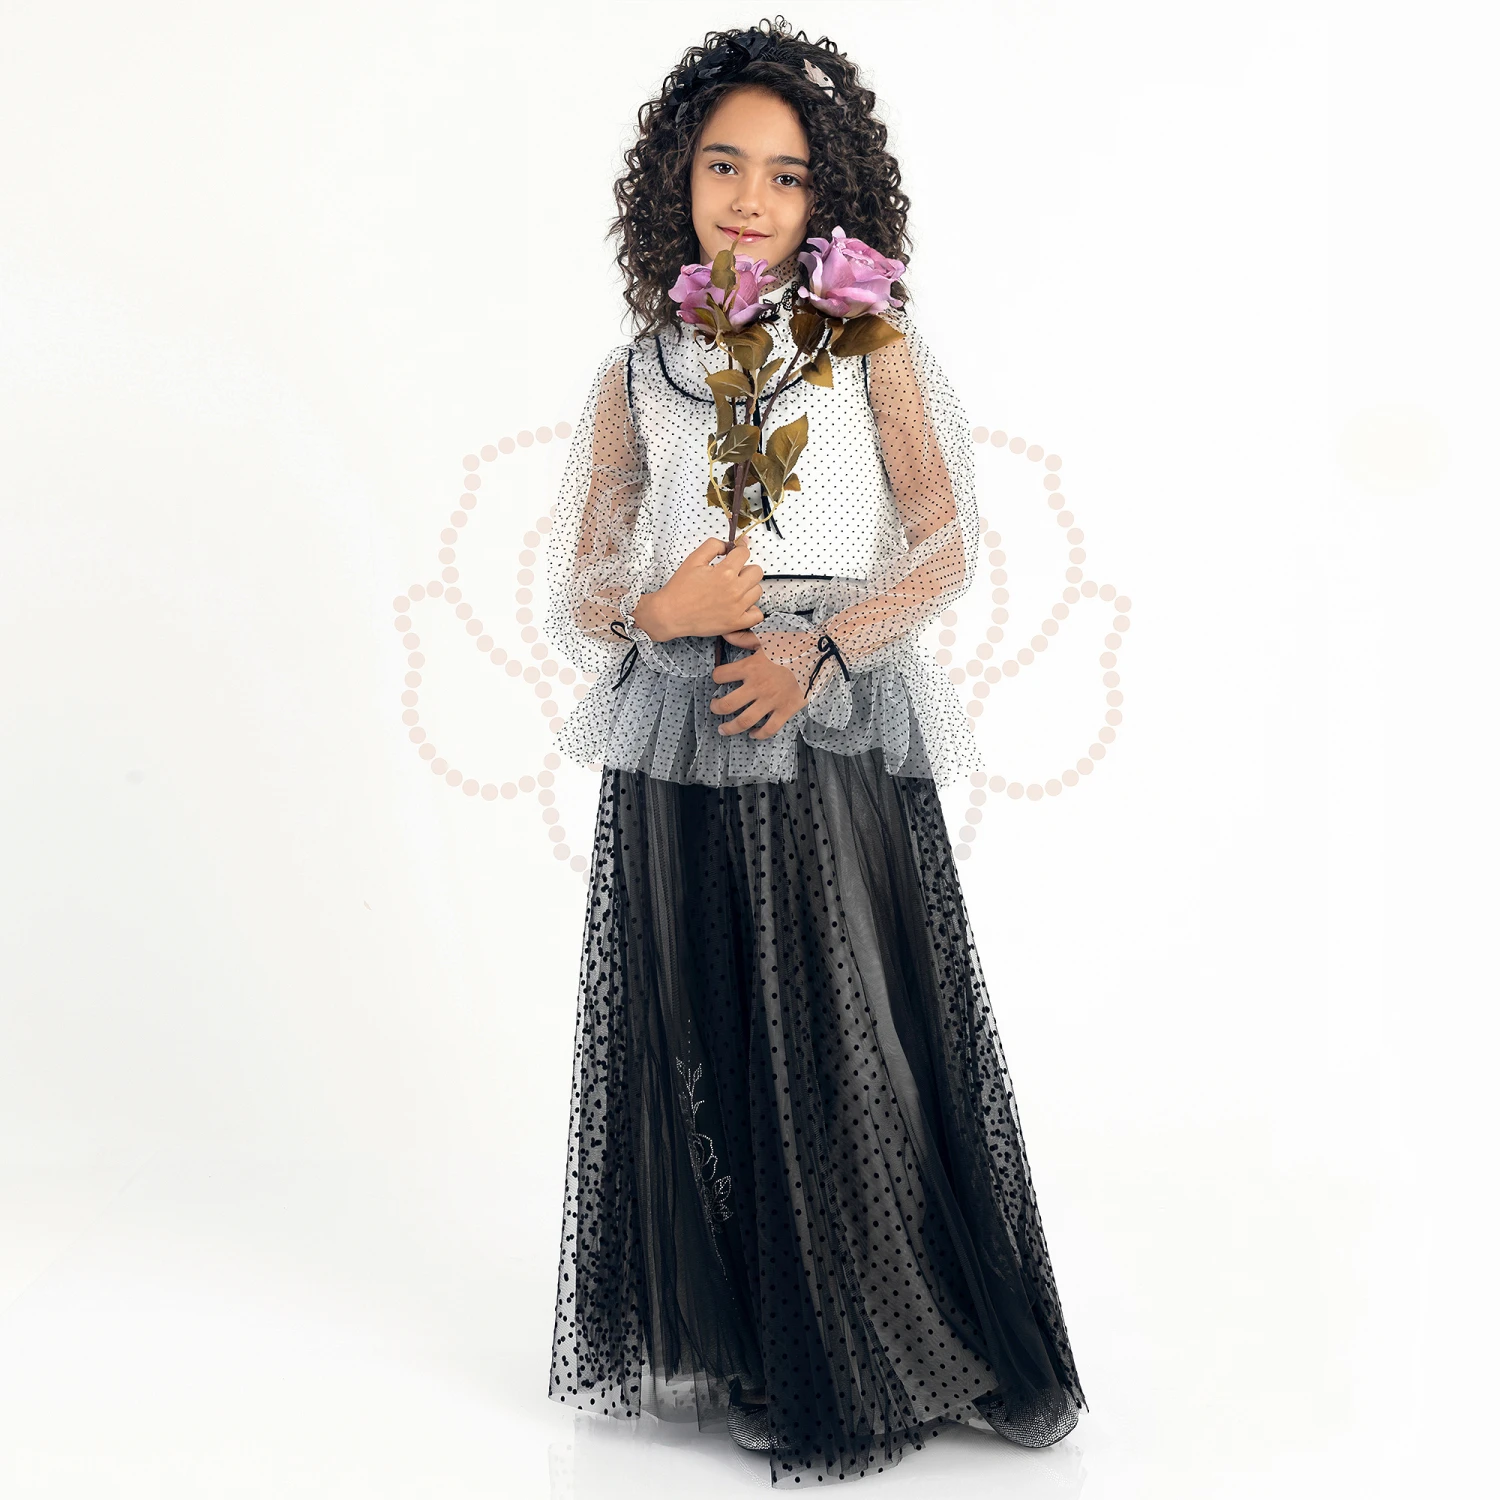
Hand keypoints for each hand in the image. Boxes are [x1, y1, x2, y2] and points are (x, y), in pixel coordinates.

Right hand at [633, 536, 763, 640]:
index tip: (736, 553)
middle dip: (745, 568)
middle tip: (733, 573)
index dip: (739, 550)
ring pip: (758, 590)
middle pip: (756, 571)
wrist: (670, 613)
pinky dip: (752, 610)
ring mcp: (737, 608)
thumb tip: (728, 545)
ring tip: (734, 590)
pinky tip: (741, 606)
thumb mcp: (694, 559)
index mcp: (724, 572)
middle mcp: (734, 589)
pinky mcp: (736, 623)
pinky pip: (757, 615)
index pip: (745, 553)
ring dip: (748, 588)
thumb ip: (713, 546)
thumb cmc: (679, 589)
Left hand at [710, 629, 808, 738]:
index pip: (721, 675)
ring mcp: (771, 701)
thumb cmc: (793, 644)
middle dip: (716, 708)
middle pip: (728, 704)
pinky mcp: (786, 710)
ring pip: (744, 721)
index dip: (716, 677)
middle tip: (715, 708)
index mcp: (750, 667)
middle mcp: (757, 686)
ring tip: (724, 729)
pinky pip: (769, 728)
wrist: (820, 654)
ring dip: (731, 728)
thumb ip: (744, 639)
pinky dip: (759, 734)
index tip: (717, 680)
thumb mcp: (767, 638)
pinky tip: (753, 734)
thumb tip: (726, 636)